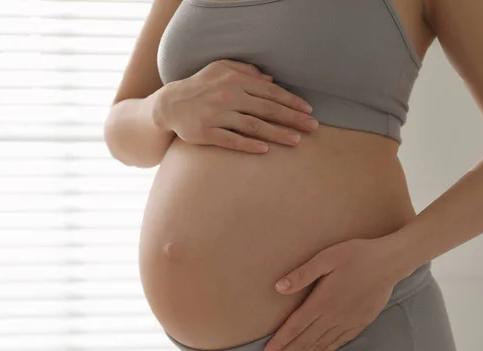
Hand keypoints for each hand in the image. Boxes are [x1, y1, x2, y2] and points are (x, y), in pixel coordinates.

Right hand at [156, 59, 318, 153]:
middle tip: (313, 127)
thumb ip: (245, 70)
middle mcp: (228, 96)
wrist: (169, 104)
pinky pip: (231, 140)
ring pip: (253, 126)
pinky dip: (248, 145)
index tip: (308, 111)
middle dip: (292, 118)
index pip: (270, 92)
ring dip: (277, 134)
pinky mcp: (206, 133)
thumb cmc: (199, 86)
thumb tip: (270, 79)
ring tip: (296, 141)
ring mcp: (217, 115)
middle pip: (267, 109)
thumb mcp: (220, 69)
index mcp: (235, 80)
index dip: (291, 102)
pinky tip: (264, 150)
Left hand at [262, 237, 404, 350]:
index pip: (295, 327)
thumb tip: (278, 287)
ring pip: (320, 344)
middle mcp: (333, 316)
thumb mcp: (326, 258)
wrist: (389, 262)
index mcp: (322, 301)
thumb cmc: (356, 255)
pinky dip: (324, 350)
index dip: (280, 342)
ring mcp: (348, 321)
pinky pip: (338, 341)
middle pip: (304, 340)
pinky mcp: (360, 322)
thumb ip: (302, 274)